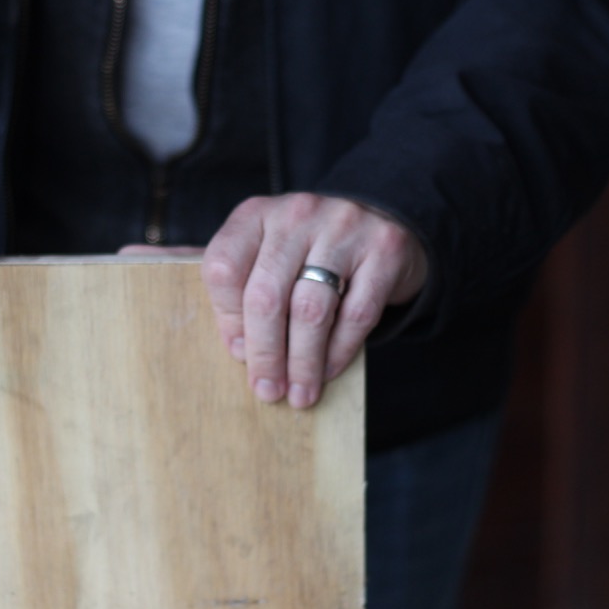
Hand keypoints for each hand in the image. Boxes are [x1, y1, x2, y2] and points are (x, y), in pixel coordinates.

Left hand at [199, 193, 426, 408]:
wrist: (383, 219)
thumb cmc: (311, 249)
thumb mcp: (269, 251)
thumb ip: (242, 288)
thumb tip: (238, 350)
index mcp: (256, 214)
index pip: (224, 268)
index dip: (227, 319)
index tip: (239, 354)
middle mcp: (296, 214)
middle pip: (266, 295)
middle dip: (265, 353)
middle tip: (267, 389)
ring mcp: (343, 227)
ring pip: (311, 309)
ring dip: (303, 362)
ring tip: (300, 393)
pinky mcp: (385, 249)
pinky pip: (357, 314)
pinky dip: (339, 350)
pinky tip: (328, 371)